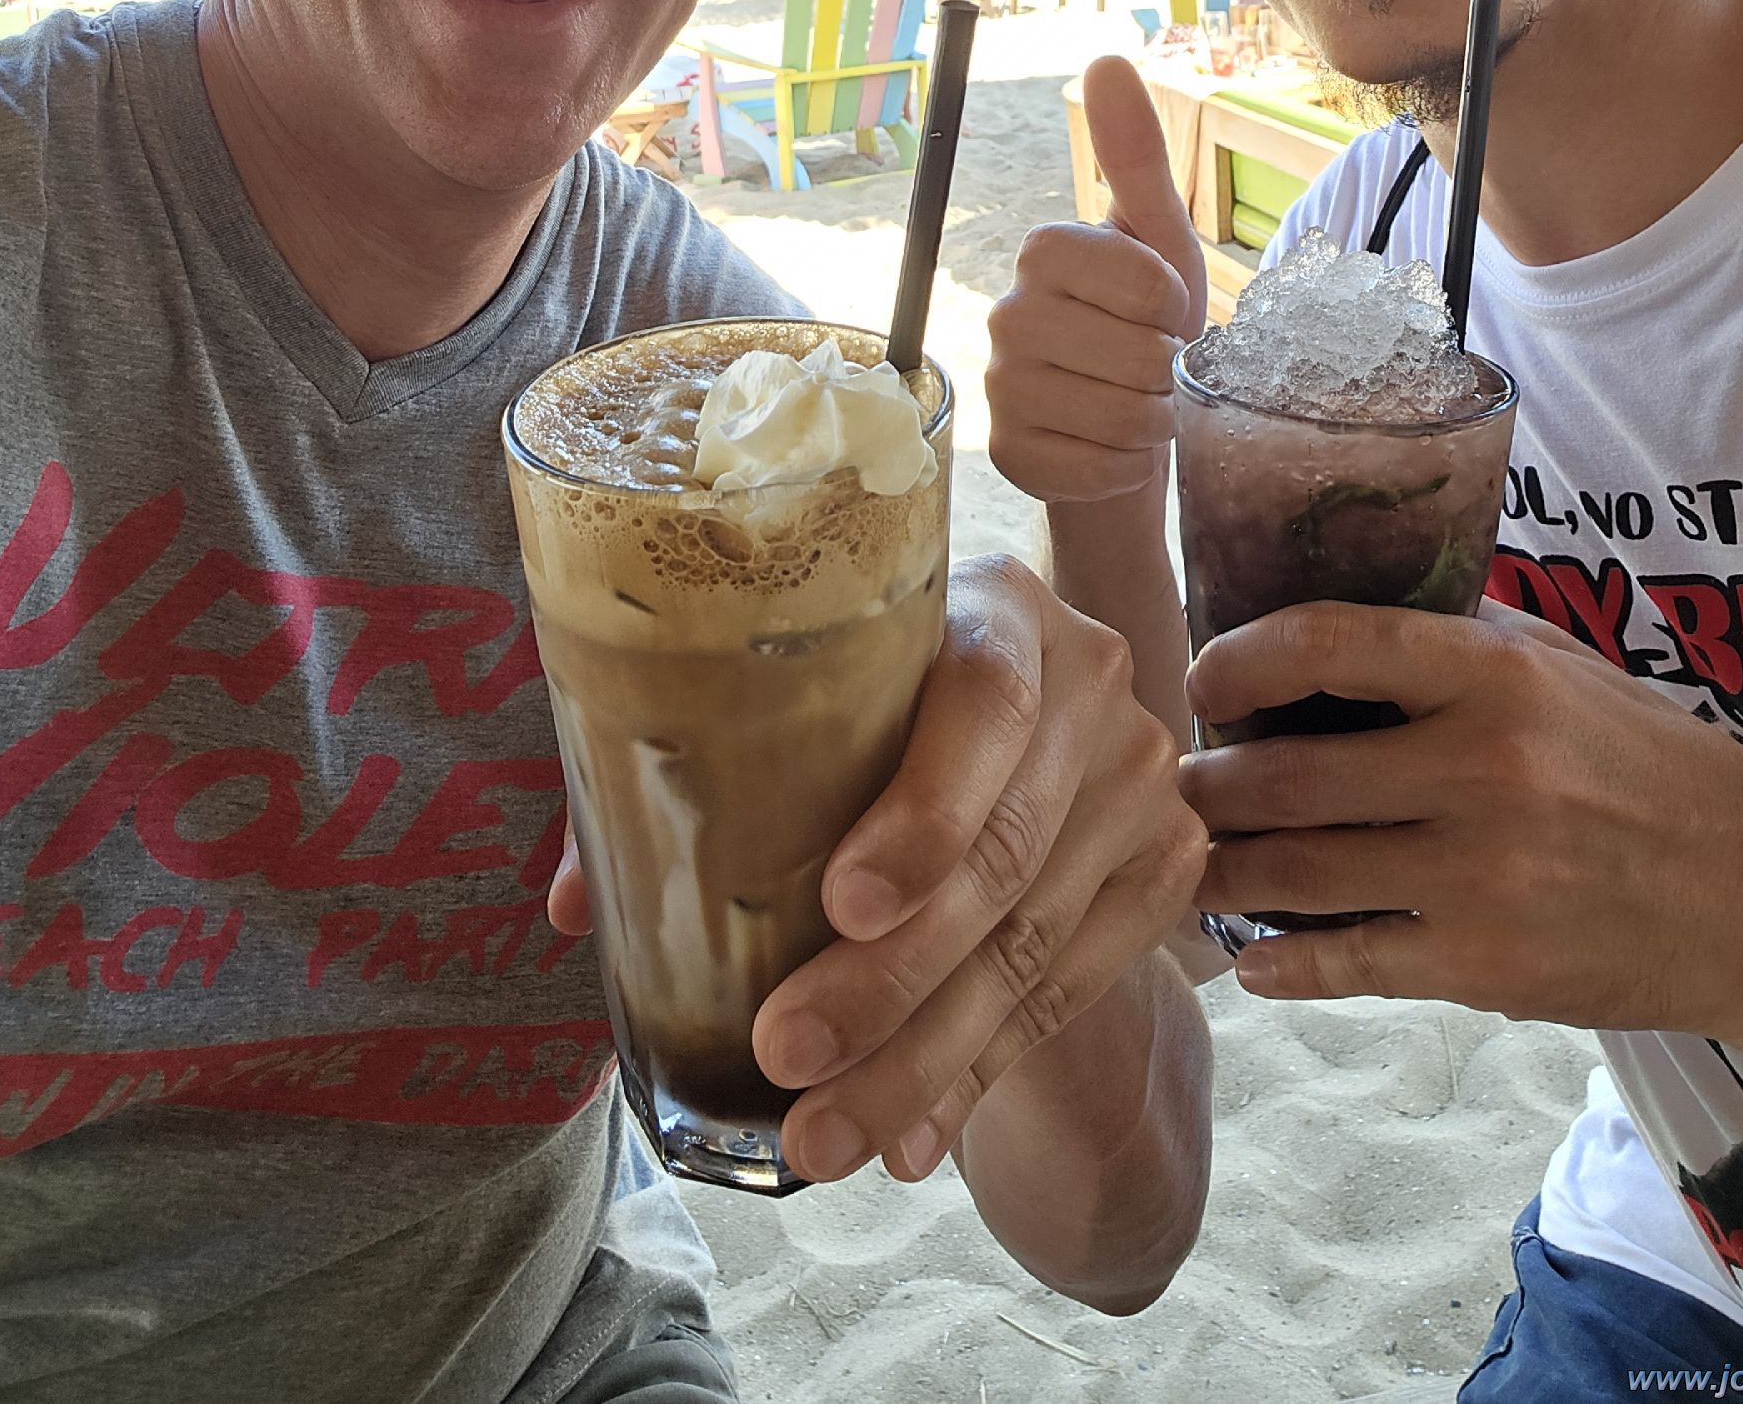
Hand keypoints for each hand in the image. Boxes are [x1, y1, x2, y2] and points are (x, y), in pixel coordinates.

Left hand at [755, 555, 1207, 1180]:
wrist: (1025, 708)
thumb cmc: (869, 689)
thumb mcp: (799, 689)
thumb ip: (693, 767)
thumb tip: (578, 905)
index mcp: (995, 605)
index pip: (984, 702)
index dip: (922, 810)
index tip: (842, 902)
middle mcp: (1090, 679)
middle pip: (998, 853)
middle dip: (888, 980)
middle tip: (786, 1060)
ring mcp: (1140, 779)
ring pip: (1029, 944)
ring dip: (921, 1058)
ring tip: (823, 1136)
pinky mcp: (1164, 866)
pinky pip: (1072, 991)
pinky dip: (982, 1072)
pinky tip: (913, 1135)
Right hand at [986, 56, 1205, 500]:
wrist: (1126, 432)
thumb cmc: (1146, 329)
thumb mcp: (1160, 240)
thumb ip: (1135, 154)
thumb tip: (1106, 55)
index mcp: (1042, 253)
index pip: (1135, 279)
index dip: (1168, 304)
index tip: (1161, 312)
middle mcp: (1005, 314)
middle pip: (1132, 354)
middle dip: (1165, 372)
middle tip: (1150, 369)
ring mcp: (999, 388)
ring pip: (1115, 414)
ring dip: (1150, 423)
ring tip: (1137, 410)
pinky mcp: (1007, 454)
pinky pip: (1093, 468)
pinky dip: (1123, 467)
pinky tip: (1112, 452)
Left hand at [1181, 597, 1742, 1073]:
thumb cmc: (1653, 768)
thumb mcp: (1565, 670)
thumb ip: (1453, 644)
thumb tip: (1328, 628)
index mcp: (1495, 676)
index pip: (1328, 642)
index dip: (1240, 660)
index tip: (1204, 682)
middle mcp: (1480, 768)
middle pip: (1285, 773)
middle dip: (1208, 785)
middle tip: (1182, 786)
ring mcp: (1479, 874)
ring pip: (1297, 872)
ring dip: (1222, 869)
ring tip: (1194, 861)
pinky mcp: (1485, 964)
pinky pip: (1349, 963)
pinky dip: (1283, 964)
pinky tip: (1251, 958)